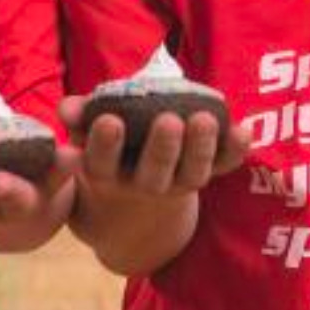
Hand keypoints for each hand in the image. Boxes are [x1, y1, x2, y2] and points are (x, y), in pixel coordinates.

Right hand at [62, 95, 250, 200]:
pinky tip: (242, 130)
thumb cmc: (109, 151)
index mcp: (107, 175)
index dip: (105, 145)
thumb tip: (68, 108)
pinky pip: (222, 167)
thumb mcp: (87, 137)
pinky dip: (234, 152)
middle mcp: (143, 184)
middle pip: (154, 175)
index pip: (102, 164)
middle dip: (162, 148)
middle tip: (168, 121)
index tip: (110, 121)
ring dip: (201, 149)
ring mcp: (176, 183)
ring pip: (191, 174)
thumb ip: (78, 119)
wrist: (134, 202)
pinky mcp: (203, 176)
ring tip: (204, 119)